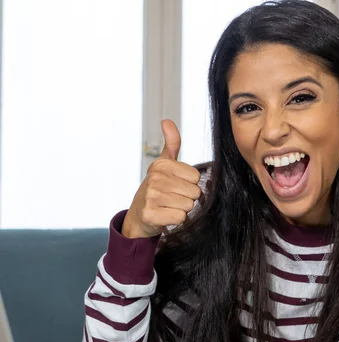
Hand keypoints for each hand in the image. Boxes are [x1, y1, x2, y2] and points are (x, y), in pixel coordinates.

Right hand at [122, 120, 201, 238]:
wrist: (139, 214)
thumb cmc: (157, 188)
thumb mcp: (164, 164)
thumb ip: (172, 144)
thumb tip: (167, 121)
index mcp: (161, 165)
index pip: (196, 177)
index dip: (189, 184)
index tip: (176, 185)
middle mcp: (155, 178)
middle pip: (194, 192)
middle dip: (187, 198)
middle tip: (172, 198)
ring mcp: (151, 197)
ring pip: (188, 206)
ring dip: (181, 209)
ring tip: (168, 206)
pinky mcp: (150, 214)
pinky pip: (180, 218)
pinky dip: (176, 220)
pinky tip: (165, 216)